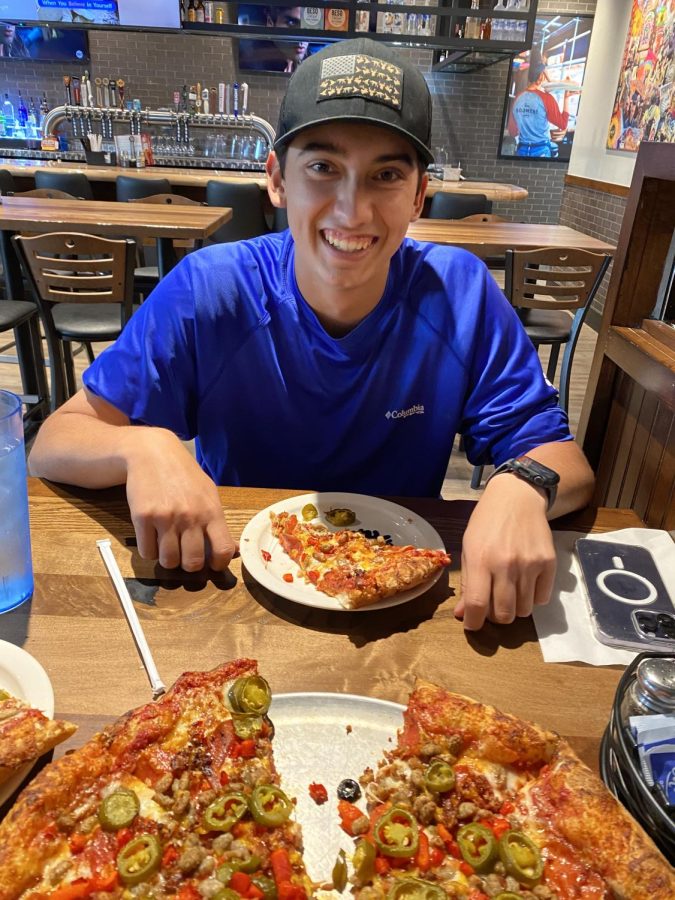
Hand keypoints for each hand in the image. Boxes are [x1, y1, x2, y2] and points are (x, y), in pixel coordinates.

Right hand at [124, 429, 237, 571]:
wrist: (153, 453)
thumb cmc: (184, 475)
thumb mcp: (208, 493)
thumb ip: (219, 523)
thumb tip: (233, 551)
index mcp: (211, 511)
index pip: (222, 550)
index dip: (218, 564)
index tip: (212, 564)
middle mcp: (190, 516)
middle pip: (192, 562)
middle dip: (189, 566)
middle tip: (185, 557)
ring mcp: (165, 517)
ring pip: (168, 561)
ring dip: (168, 560)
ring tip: (168, 547)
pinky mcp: (143, 517)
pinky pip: (146, 552)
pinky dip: (150, 551)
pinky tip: (152, 538)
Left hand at [455, 475, 555, 629]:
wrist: (517, 498)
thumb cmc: (486, 523)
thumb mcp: (468, 548)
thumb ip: (467, 583)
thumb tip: (463, 614)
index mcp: (480, 560)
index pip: (477, 605)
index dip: (473, 623)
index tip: (472, 624)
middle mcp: (506, 564)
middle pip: (504, 614)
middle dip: (495, 617)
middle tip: (492, 605)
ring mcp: (530, 564)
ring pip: (524, 611)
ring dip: (514, 608)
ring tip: (509, 592)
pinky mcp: (548, 563)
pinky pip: (541, 599)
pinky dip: (532, 599)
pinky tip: (525, 584)